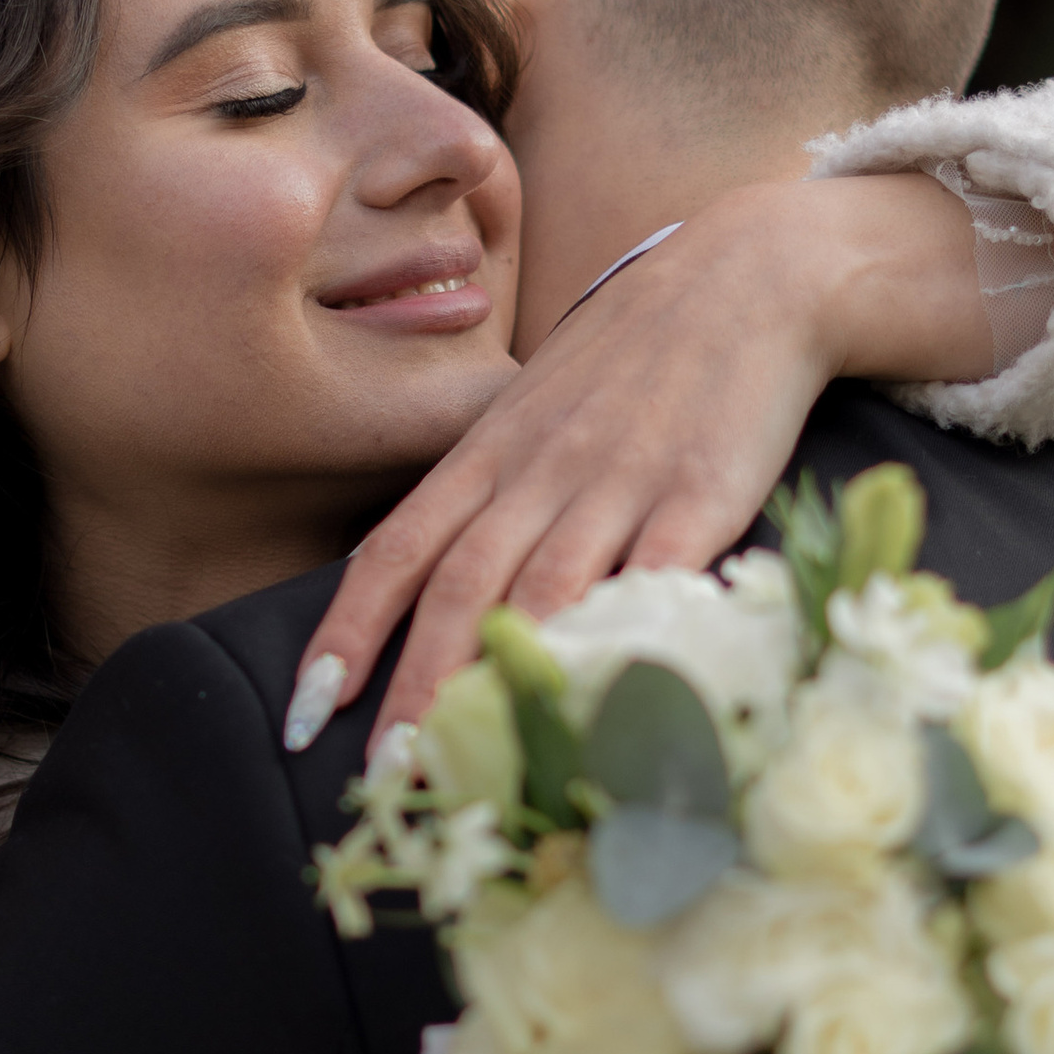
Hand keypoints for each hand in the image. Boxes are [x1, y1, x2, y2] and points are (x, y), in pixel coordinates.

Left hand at [295, 170, 998, 754]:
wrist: (748, 276)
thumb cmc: (631, 360)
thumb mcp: (535, 415)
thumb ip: (489, 497)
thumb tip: (433, 597)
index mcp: (487, 455)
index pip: (395, 551)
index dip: (346, 633)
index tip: (305, 710)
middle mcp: (539, 472)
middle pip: (459, 588)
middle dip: (413, 688)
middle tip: (380, 777)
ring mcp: (620, 485)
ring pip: (543, 593)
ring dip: (501, 683)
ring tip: (472, 767)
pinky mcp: (704, 497)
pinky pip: (655, 580)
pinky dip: (622, 644)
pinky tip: (601, 708)